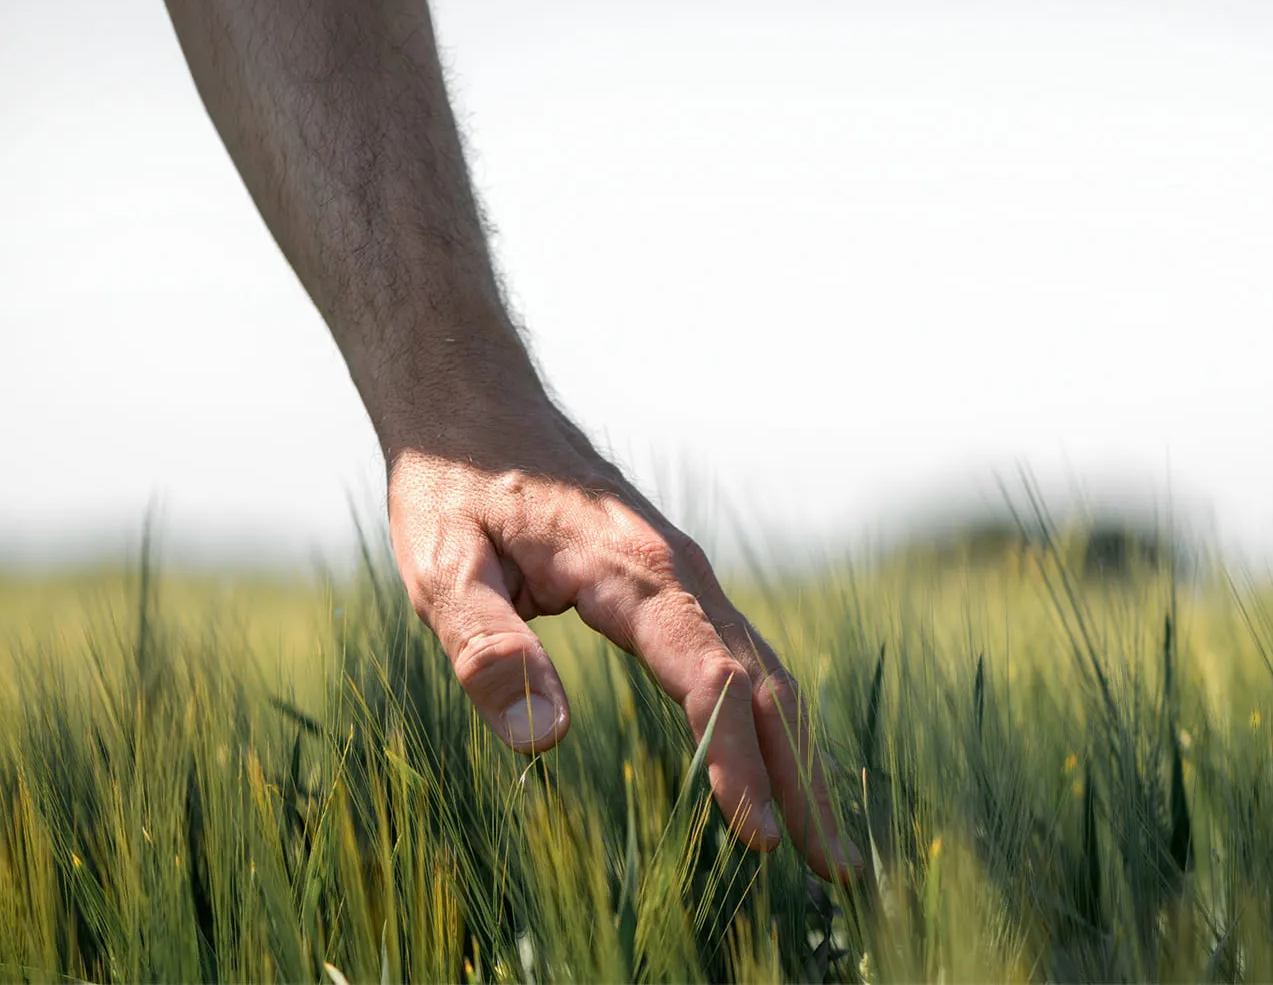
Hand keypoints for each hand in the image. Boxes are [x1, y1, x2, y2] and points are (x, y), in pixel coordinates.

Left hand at [382, 408, 858, 880]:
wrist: (471, 404)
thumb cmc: (449, 488)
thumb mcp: (440, 569)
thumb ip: (487, 650)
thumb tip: (543, 741)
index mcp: (638, 574)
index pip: (709, 681)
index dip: (736, 763)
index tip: (756, 837)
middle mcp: (684, 576)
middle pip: (765, 686)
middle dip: (801, 779)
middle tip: (832, 867)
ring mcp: (688, 580)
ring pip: (766, 674)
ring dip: (800, 758)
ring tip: (824, 843)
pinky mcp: (676, 588)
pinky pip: (742, 661)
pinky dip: (772, 724)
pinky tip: (775, 771)